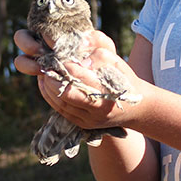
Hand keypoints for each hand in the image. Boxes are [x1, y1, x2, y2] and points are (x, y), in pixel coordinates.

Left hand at [14, 29, 136, 128]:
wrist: (137, 107)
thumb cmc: (125, 79)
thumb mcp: (118, 62)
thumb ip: (100, 55)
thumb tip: (81, 60)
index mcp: (107, 93)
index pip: (79, 79)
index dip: (66, 67)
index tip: (59, 57)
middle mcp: (97, 110)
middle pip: (65, 94)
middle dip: (52, 78)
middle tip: (45, 64)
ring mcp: (89, 120)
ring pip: (60, 104)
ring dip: (48, 87)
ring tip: (43, 72)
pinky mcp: (82, 124)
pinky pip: (60, 111)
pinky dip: (50, 97)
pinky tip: (46, 84)